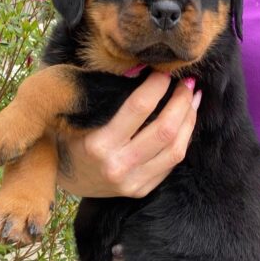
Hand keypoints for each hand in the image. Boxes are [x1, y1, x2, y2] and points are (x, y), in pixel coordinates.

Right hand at [56, 72, 201, 197]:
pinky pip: (171, 164)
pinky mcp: (141, 190)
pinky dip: (183, 139)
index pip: (139, 107)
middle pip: (165, 129)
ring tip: (193, 99)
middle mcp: (117, 165)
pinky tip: (186, 122)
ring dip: (189, 120)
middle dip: (181, 101)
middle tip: (187, 83)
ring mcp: (132, 182)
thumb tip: (141, 70)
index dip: (157, 85)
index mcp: (98, 143)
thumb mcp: (81, 115)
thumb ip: (108, 94)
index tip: (164, 72)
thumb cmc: (70, 137)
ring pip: (176, 149)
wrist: (66, 178)